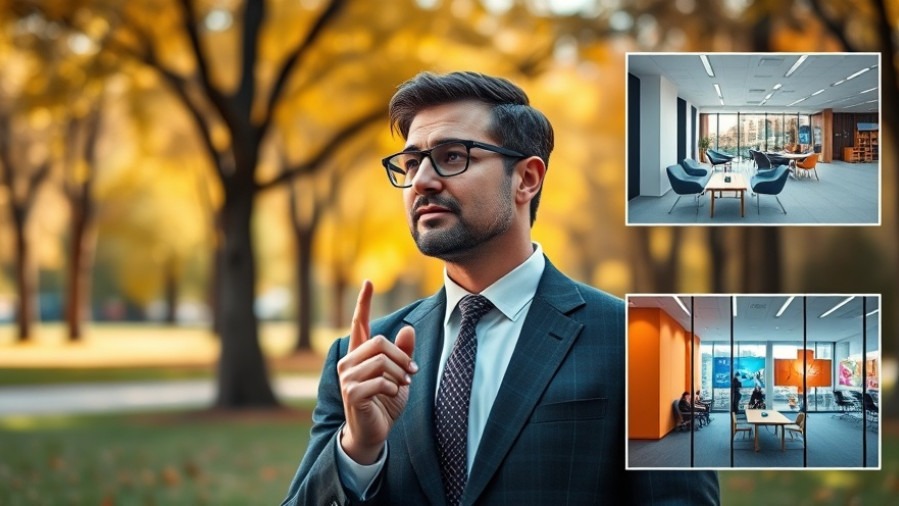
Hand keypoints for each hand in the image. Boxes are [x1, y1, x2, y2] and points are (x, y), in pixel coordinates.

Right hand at [337, 280, 416, 463]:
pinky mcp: (351, 393)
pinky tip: (391, 395)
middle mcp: (348, 362)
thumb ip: (402, 354)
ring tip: (403, 384)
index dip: (364, 302)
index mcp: (359, 355)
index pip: (359, 323)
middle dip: (401, 357)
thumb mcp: (399, 376)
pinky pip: (380, 381)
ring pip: (381, 361)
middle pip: (380, 342)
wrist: (373, 433)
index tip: (368, 282)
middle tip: (411, 372)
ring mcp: (347, 377)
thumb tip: (408, 329)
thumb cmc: (384, 403)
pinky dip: (392, 388)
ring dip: (399, 374)